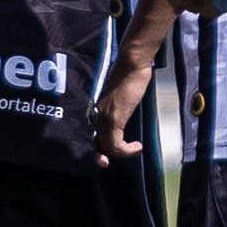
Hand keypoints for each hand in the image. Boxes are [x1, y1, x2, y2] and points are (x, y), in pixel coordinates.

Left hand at [88, 40, 157, 165]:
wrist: (132, 63)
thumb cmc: (128, 76)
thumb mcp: (119, 97)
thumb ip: (115, 109)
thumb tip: (121, 121)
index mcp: (94, 108)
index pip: (89, 133)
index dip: (94, 148)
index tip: (103, 157)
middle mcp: (94, 113)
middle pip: (94, 143)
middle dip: (100, 156)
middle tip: (106, 163)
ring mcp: (103, 116)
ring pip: (106, 146)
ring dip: (122, 152)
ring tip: (135, 148)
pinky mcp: (113, 118)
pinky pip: (116, 145)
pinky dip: (127, 150)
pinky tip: (137, 147)